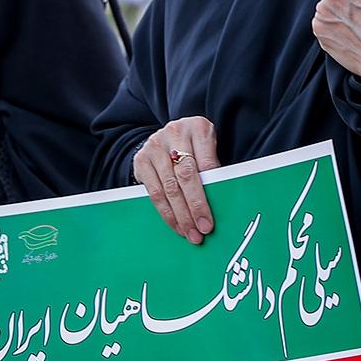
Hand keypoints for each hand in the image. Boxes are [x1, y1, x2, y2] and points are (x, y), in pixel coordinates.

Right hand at [131, 117, 219, 244]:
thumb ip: (213, 168)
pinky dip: (166, 212)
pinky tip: (175, 224)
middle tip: (203, 228)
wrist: (170, 134)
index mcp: (197, 127)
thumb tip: (219, 202)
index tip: (213, 214)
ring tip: (190, 232)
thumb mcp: (209, 147)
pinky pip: (154, 192)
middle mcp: (174, 133)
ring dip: (180, 215)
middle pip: (186, 176)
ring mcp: (155, 146)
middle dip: (195, 207)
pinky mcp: (141, 160)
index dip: (210, 191)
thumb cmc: (195, 145)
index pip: (206, 163)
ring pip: (169, 187)